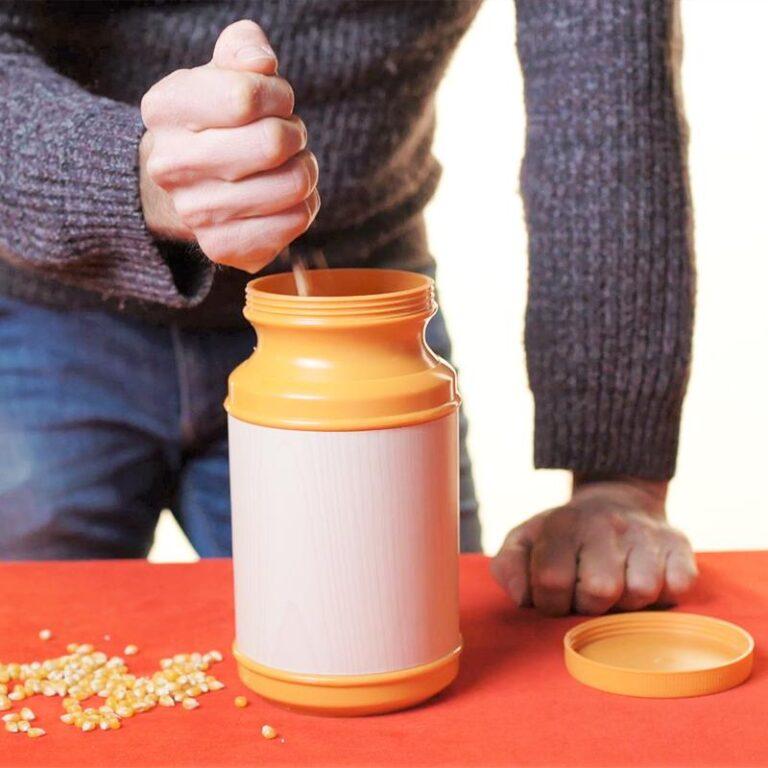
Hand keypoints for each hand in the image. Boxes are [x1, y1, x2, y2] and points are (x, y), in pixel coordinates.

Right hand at [139, 20, 319, 271]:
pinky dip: (305, 206)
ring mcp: (195, 213)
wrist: (186, 187)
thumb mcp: (222, 71)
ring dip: (304, 171)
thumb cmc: (215, 121)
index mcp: (164, 108)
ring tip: (285, 167)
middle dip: (293, 134)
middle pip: (273, 144)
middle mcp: (170, 165)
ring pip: (293, 185)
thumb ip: (243, 49)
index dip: (277, 96)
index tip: (274, 103)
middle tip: (284, 138)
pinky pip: (295, 222)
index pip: (246, 97)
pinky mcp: (223, 247)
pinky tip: (285, 199)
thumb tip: (261, 63)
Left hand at [490, 476, 697, 615]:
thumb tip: (521, 597)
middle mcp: (605, 523)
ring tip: (617, 585)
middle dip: (589, 605)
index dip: (550, 602)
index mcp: (563, 523)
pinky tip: (646, 580)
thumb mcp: (526, 541)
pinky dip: (663, 596)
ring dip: (626, 603)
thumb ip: (509, 566)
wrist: (617, 501)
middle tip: (587, 592)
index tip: (555, 596)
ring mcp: (644, 534)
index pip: (551, 581)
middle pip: (598, 591)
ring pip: (640, 592)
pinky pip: (677, 588)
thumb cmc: (565, 536)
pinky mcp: (679, 545)